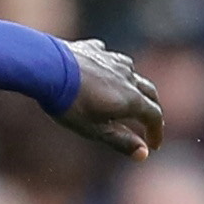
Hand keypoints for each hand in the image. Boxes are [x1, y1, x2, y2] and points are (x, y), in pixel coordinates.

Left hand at [56, 38, 163, 158]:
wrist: (48, 68)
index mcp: (132, 98)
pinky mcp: (94, 49)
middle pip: (149, 92)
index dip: (156, 132)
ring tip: (126, 96)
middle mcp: (128, 76)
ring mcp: (112, 60)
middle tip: (148, 122)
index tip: (153, 145)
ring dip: (133, 86)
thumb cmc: (71, 104)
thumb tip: (144, 154)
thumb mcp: (95, 129)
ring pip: (131, 73)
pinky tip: (102, 71)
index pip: (154, 115)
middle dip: (151, 108)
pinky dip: (110, 69)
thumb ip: (121, 141)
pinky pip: (109, 58)